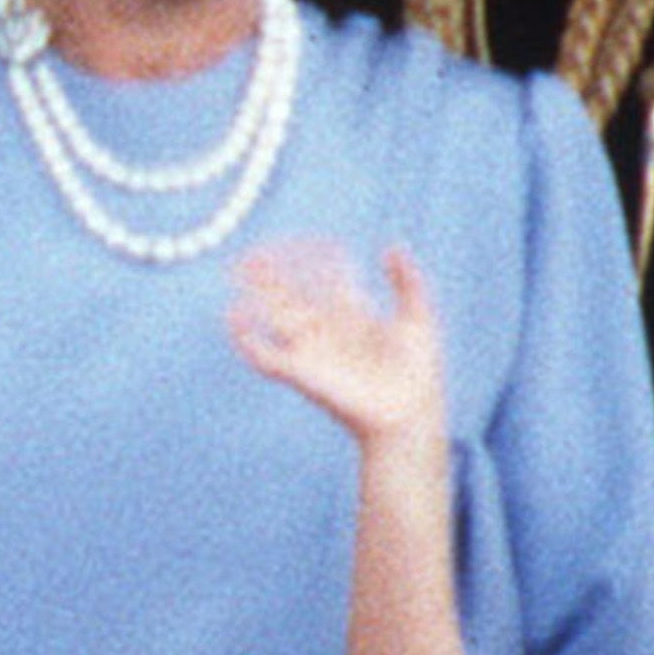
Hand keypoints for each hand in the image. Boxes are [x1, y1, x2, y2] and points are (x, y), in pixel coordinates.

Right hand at [226, 240, 443, 454]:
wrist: (409, 413)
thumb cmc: (419, 371)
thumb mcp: (418, 319)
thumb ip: (406, 282)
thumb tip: (390, 245)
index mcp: (353, 313)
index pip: (325, 277)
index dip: (315, 257)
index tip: (310, 242)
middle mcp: (327, 327)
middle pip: (293, 292)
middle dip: (273, 272)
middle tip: (254, 252)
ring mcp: (310, 348)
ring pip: (274, 314)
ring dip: (254, 293)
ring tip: (236, 270)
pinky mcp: (298, 372)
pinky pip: (262, 355)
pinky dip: (244, 337)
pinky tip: (234, 315)